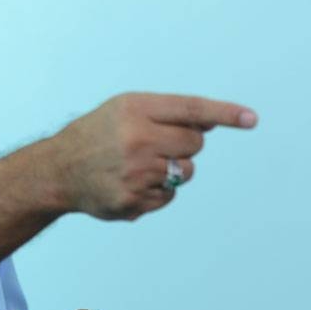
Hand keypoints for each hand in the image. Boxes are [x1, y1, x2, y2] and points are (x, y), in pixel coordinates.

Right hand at [50, 93, 256, 219]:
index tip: (251, 118)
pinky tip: (132, 182)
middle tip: (155, 143)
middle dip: (183, 144)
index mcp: (134, 109)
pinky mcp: (134, 201)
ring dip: (171, 168)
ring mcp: (135, 173)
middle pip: (195, 143)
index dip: (224, 113)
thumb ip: (167, 113)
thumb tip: (211, 123)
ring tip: (139, 164)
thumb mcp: (126, 109)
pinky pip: (170, 195)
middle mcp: (136, 139)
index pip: (190, 109)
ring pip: (186, 171)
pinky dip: (158, 190)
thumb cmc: (99, 133)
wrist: (60, 169)